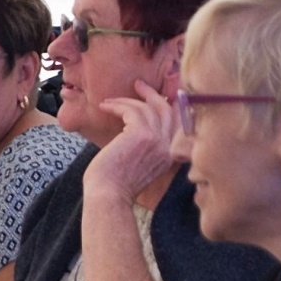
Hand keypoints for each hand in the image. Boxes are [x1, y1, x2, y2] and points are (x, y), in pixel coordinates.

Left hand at [84, 80, 182, 202]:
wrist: (109, 195)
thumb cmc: (115, 184)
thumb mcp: (139, 164)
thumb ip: (145, 148)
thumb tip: (132, 128)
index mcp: (170, 155)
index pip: (176, 124)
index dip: (167, 106)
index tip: (153, 97)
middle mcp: (168, 147)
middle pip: (167, 110)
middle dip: (153, 95)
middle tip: (138, 85)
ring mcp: (157, 140)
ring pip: (147, 108)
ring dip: (127, 100)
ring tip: (110, 101)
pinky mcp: (141, 135)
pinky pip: (131, 110)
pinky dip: (117, 105)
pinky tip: (104, 106)